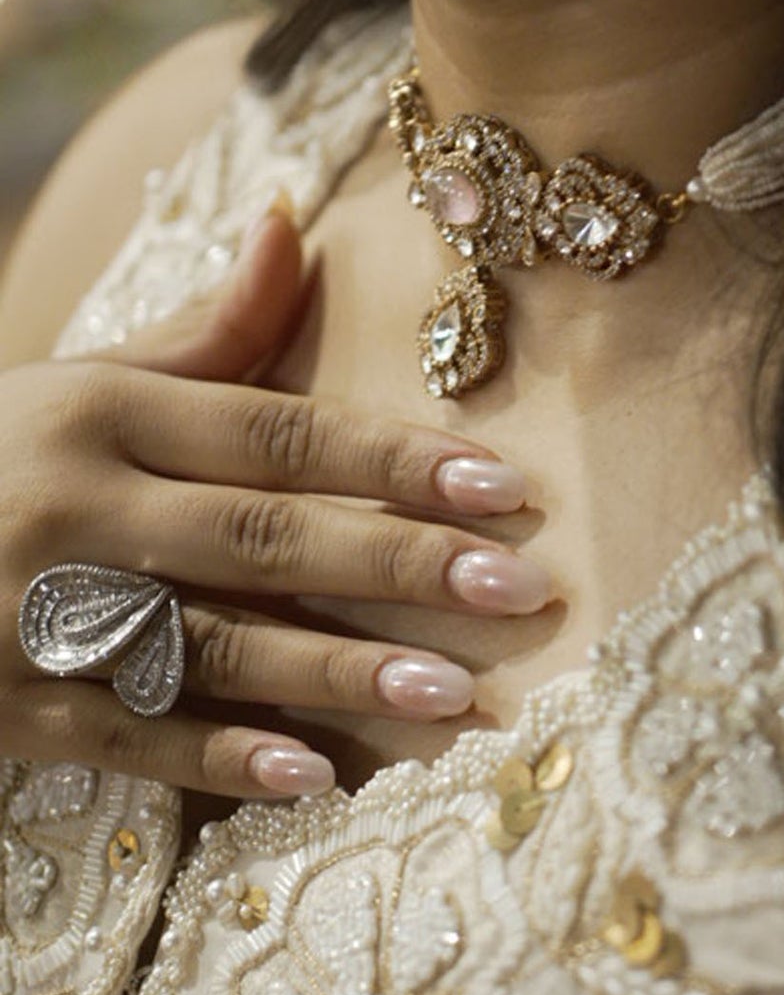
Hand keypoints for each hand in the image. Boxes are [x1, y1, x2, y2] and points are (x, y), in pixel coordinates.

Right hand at [0, 201, 551, 800]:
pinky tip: (320, 775)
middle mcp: (73, 507)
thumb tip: (297, 219)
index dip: (395, 461)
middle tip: (520, 588)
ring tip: (453, 692)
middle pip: (264, 536)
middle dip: (400, 564)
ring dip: (338, 671)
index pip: (277, 434)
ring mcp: (35, 615)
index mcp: (101, 412)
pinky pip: (136, 738)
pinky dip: (225, 758)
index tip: (506, 486)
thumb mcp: (82, 381)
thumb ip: (206, 331)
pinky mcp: (12, 708)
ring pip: (213, 645)